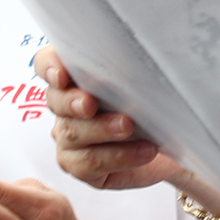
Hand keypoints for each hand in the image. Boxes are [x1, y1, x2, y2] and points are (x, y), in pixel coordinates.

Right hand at [37, 48, 183, 191]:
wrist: (172, 142)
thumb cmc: (156, 105)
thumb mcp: (150, 81)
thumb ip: (137, 69)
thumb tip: (145, 55)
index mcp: (76, 78)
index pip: (48, 63)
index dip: (49, 67)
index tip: (62, 75)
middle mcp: (66, 106)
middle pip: (56, 99)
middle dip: (72, 101)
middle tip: (90, 104)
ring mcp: (69, 137)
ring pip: (72, 132)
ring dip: (100, 129)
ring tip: (127, 126)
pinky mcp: (79, 164)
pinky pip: (89, 162)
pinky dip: (119, 156)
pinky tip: (144, 151)